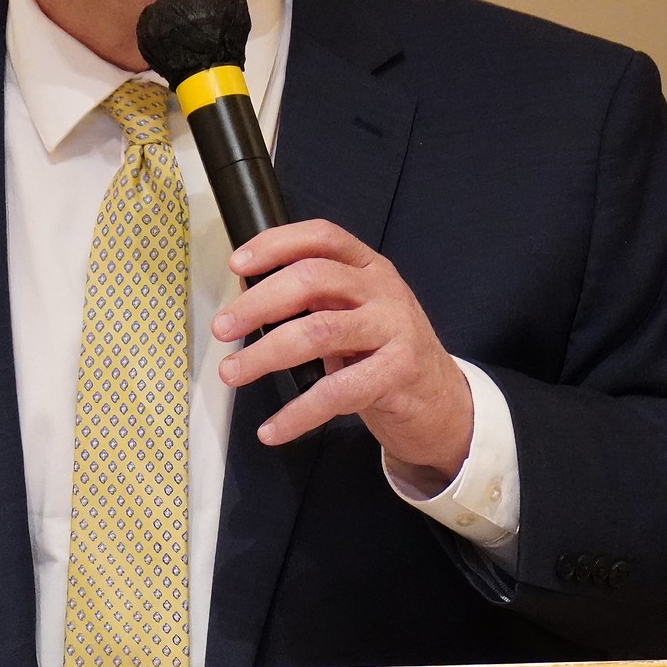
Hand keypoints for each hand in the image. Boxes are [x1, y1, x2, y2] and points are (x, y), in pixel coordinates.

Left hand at [212, 219, 473, 485]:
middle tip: (223, 327)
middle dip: (258, 302)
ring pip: (318, 332)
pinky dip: (298, 413)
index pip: (321, 237)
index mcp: (367, 267)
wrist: (442, 401)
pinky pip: (337, 391)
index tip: (237, 264)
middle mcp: (383, 290)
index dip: (276, 244)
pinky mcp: (399, 372)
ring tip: (234, 371)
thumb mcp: (353, 313)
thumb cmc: (384, 353)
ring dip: (266, 354)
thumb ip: (314, 300)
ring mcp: (394, 328)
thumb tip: (247, 300)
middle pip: (312, 280)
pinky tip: (273, 428)